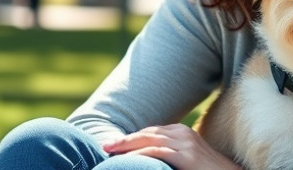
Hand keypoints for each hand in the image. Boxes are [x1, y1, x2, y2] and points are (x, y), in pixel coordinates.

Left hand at [102, 123, 240, 169]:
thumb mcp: (188, 160)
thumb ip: (172, 156)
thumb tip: (151, 162)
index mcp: (182, 132)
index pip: (151, 132)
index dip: (132, 138)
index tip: (114, 146)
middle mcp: (182, 133)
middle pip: (147, 133)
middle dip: (124, 140)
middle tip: (104, 146)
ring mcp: (185, 143)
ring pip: (148, 139)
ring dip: (126, 145)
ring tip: (109, 151)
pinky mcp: (187, 156)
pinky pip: (156, 152)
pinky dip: (139, 154)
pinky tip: (126, 159)